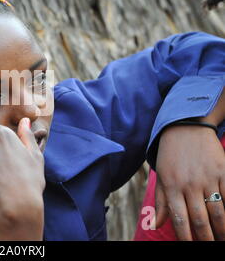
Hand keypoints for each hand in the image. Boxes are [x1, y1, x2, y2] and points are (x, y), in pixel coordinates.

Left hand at [155, 125, 224, 240]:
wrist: (186, 128)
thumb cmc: (171, 155)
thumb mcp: (161, 177)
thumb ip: (161, 203)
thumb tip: (155, 225)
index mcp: (172, 186)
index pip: (179, 219)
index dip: (185, 237)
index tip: (189, 246)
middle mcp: (189, 184)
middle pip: (200, 219)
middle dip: (206, 238)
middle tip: (209, 245)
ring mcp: (208, 177)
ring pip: (218, 211)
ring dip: (222, 229)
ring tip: (222, 238)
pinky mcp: (223, 170)